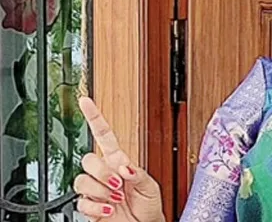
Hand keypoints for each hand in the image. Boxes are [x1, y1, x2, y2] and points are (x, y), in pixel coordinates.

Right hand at [74, 97, 164, 221]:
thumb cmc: (148, 204)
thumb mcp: (150, 185)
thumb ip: (138, 173)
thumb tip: (125, 167)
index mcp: (119, 161)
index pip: (104, 135)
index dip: (95, 117)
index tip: (85, 101)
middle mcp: (104, 173)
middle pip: (88, 159)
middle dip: (102, 171)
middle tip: (118, 183)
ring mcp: (95, 190)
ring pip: (81, 180)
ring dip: (100, 190)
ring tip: (116, 197)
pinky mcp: (90, 207)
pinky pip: (81, 202)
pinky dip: (96, 208)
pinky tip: (108, 209)